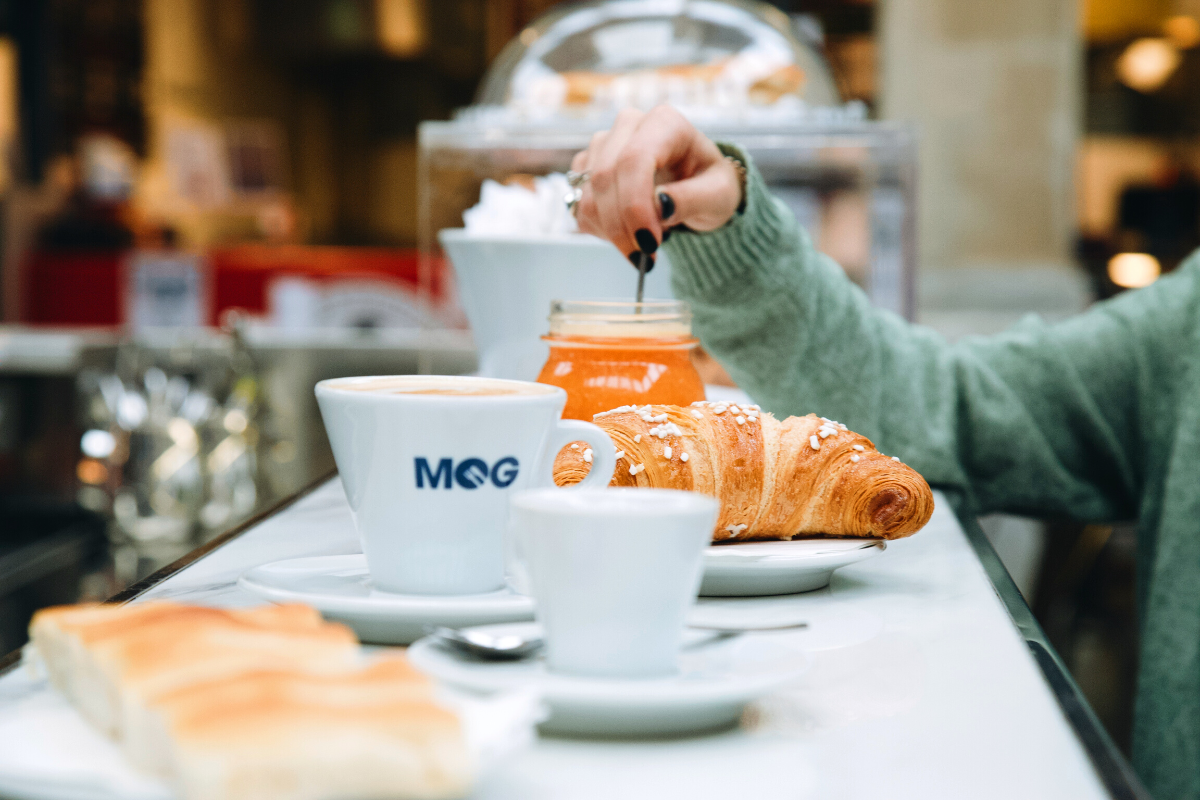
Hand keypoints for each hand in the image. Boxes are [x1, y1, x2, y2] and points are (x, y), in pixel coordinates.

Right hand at [570, 105, 741, 265]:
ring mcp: (603, 145)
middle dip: (621, 226)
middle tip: (645, 255)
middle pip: (604, 178)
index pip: (633, 160)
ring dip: (612, 231)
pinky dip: (601, 230)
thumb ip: (690, 199)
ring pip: (588, 196)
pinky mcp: (587, 167)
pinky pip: (580, 206)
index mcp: (664, 123)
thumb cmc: (710, 185)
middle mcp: (628, 126)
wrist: (697, 185)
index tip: (648, 242)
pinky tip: (627, 231)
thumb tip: (658, 206)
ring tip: (645, 239)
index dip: (634, 205)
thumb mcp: (717, 195)